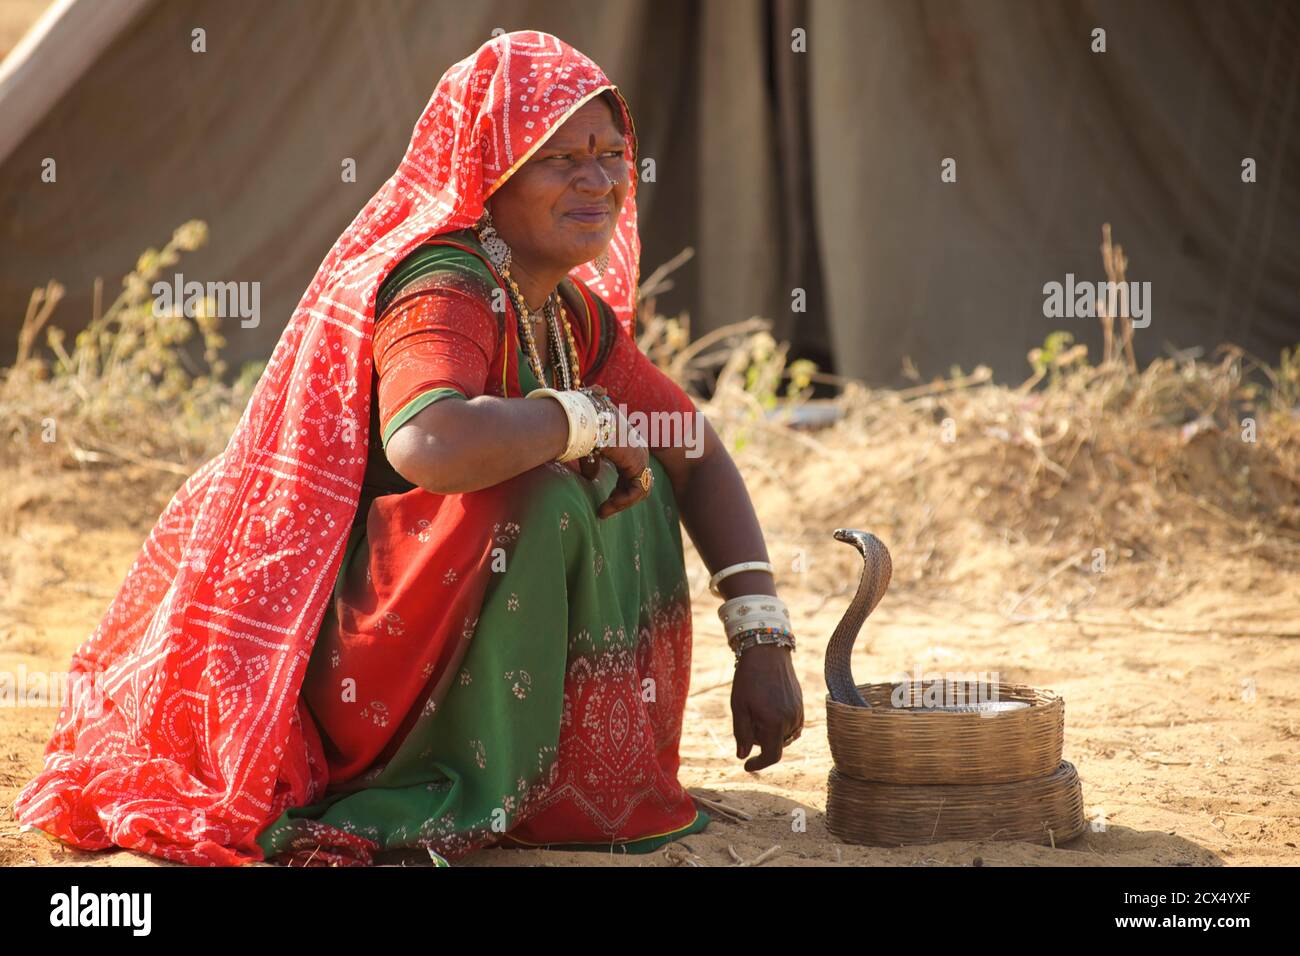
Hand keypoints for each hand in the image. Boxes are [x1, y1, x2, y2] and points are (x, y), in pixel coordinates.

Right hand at [576, 390, 651, 518]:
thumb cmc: (583, 430)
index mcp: (628, 445)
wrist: (586, 421)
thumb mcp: (587, 450)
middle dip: (621, 499)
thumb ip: (592, 464)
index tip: (604, 503)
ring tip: (603, 512)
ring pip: (639, 490)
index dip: (619, 490)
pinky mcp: (639, 464)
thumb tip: (589, 477)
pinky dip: (623, 502)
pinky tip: (606, 507)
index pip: (631, 473)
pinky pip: (637, 491)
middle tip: (603, 510)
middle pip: (637, 483)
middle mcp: (638, 450)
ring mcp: (641, 456)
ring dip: (621, 504)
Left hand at [731, 643, 802, 771]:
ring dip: (770, 733)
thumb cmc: (748, 679)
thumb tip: (742, 756)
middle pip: (776, 745)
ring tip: (756, 711)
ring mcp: (798, 712)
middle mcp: (790, 721)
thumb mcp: (739, 707)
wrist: (767, 652)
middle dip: (760, 742)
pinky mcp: (801, 704)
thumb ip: (741, 734)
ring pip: (784, 736)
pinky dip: (779, 724)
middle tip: (747, 721)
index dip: (758, 764)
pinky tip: (767, 708)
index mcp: (774, 723)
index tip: (746, 765)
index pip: (771, 756)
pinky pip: (791, 725)